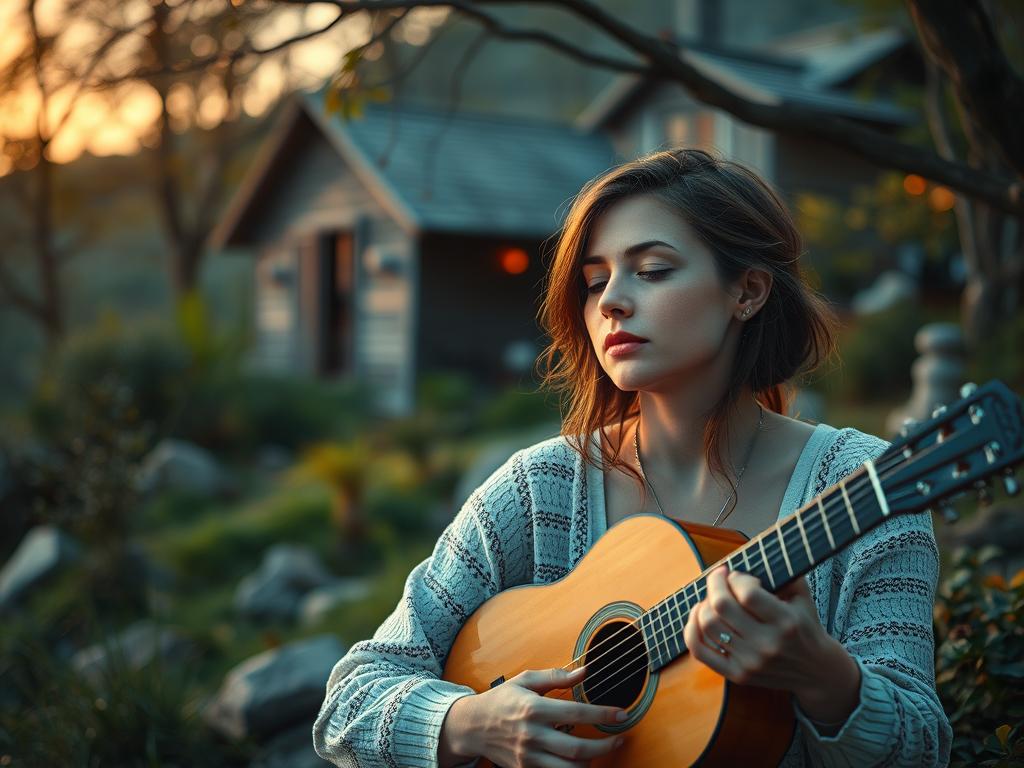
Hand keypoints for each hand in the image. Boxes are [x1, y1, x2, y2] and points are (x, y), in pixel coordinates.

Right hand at [444, 666, 626, 767]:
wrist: (472, 726)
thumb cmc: (501, 700)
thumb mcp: (524, 680)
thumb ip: (555, 676)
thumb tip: (584, 672)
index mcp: (534, 708)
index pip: (577, 713)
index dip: (603, 715)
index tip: (622, 714)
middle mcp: (532, 735)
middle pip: (578, 748)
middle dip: (605, 746)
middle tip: (621, 739)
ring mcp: (528, 756)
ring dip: (591, 763)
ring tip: (600, 751)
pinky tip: (581, 762)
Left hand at [682, 565, 854, 707]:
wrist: (817, 672)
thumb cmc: (806, 627)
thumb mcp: (803, 596)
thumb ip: (784, 572)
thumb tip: (754, 551)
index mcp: (786, 622)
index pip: (747, 593)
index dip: (736, 578)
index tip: (738, 575)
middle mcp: (767, 645)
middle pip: (721, 606)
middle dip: (714, 583)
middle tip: (718, 576)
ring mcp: (750, 662)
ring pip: (707, 625)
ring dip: (704, 603)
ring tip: (712, 596)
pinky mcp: (737, 675)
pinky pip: (699, 651)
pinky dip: (691, 628)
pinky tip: (699, 614)